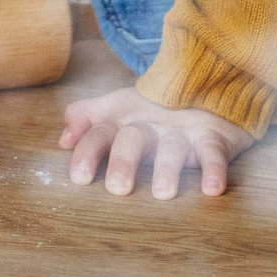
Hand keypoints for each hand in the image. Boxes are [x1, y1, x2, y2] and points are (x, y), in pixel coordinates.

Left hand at [60, 86, 254, 198]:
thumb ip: (87, 119)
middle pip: (132, 139)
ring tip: (163, 192)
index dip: (88, 151)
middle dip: (124, 161)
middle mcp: (150, 126)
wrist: (208, 84)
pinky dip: (215, 169)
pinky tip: (213, 189)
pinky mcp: (213, 137)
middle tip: (118, 188)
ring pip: (172, 148)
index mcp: (124, 121)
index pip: (100, 133)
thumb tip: (62, 140)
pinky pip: (213, 152)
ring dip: (168, 168)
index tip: (80, 177)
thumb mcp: (118, 110)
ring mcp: (182, 131)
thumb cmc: (155, 110)